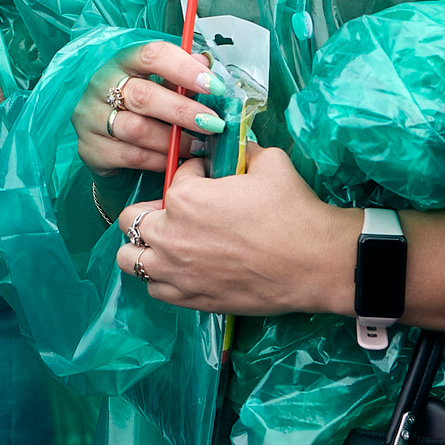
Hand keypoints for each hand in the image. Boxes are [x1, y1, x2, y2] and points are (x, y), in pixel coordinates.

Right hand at [75, 40, 230, 173]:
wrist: (102, 138)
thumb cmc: (137, 106)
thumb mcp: (157, 84)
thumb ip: (179, 76)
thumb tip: (207, 64)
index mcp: (122, 61)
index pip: (152, 55)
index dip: (185, 69)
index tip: (214, 86)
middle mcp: (101, 85)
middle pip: (144, 95)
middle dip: (184, 110)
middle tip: (213, 122)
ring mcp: (92, 118)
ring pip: (138, 129)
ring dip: (174, 140)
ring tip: (198, 145)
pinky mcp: (91, 148)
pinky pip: (132, 156)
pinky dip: (160, 159)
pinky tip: (176, 159)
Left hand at [113, 146, 358, 316]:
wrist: (315, 262)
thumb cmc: (293, 211)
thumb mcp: (269, 162)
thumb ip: (243, 151)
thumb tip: (237, 146)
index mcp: (184, 197)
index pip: (175, 177)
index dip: (195, 174)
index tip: (212, 179)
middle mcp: (170, 235)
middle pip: (133, 219)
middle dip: (152, 210)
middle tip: (179, 211)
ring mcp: (176, 272)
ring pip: (129, 259)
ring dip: (144, 247)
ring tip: (168, 242)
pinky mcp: (190, 299)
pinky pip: (153, 289)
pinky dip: (161, 278)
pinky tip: (182, 268)